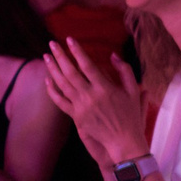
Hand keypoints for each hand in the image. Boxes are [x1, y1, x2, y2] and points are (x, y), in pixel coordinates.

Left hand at [44, 37, 148, 164]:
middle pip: (70, 72)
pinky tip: (47, 80)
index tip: (69, 40)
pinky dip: (52, 90)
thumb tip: (112, 55)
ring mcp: (81, 107)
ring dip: (53, 69)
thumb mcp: (133, 91)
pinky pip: (60, 101)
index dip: (77, 51)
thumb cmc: (130, 115)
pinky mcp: (76, 116)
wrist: (123, 140)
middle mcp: (90, 96)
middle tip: (52, 44)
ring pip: (62, 85)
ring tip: (46, 57)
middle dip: (60, 56)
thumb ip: (125, 71)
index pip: (87, 65)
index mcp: (105, 88)